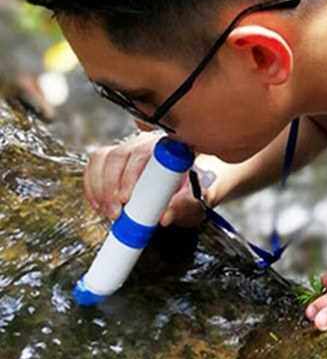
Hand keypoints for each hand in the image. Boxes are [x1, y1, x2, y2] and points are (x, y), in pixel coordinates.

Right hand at [83, 131, 206, 228]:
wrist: (197, 184)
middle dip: (111, 186)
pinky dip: (92, 186)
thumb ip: (186, 205)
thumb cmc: (199, 187)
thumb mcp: (201, 198)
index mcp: (171, 146)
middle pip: (120, 155)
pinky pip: (95, 165)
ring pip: (103, 159)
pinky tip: (98, 204)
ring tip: (107, 212)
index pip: (145, 153)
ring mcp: (130, 148)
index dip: (131, 175)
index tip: (125, 198)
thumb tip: (165, 216)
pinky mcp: (115, 158)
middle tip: (115, 213)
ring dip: (100, 188)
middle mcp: (148, 142)